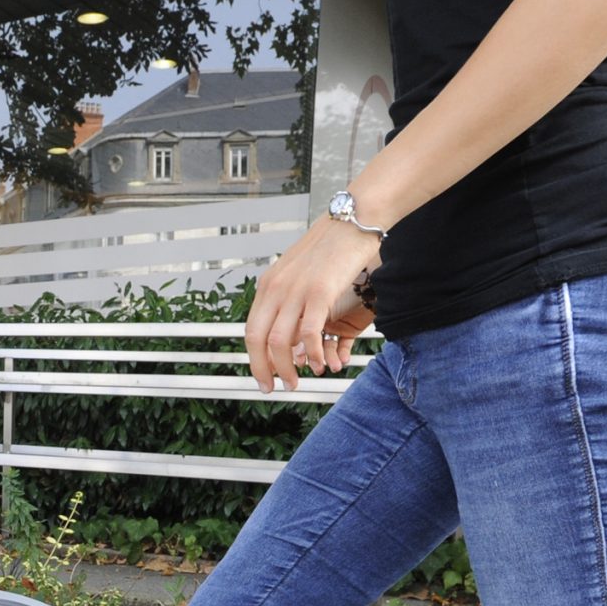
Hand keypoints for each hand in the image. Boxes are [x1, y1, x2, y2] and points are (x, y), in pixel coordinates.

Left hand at [247, 219, 383, 390]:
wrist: (355, 218)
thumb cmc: (334, 245)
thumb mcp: (300, 272)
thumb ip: (290, 297)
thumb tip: (290, 327)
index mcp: (269, 284)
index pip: (251, 330)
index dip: (254, 358)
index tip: (262, 375)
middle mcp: (276, 287)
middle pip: (257, 339)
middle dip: (263, 370)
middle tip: (274, 388)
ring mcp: (296, 290)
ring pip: (279, 341)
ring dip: (286, 368)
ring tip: (296, 382)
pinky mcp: (319, 291)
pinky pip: (308, 332)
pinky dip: (310, 353)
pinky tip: (316, 362)